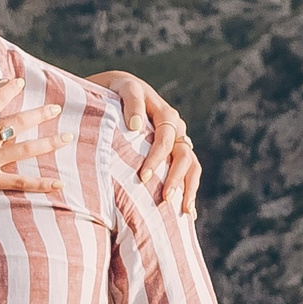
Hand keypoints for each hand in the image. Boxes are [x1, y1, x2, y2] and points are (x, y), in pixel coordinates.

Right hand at [0, 77, 62, 203]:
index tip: (20, 82)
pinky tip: (58, 184)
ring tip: (67, 138)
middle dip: (39, 114)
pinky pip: (19, 183)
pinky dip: (40, 184)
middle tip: (56, 108)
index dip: (9, 90)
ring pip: (25, 150)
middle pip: (19, 124)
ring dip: (48, 143)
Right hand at [92, 71, 200, 215]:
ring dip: (157, 155)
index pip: (191, 167)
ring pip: (166, 132)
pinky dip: (135, 114)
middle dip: (175, 179)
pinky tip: (131, 127)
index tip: (186, 214)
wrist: (110, 89)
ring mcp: (155, 104)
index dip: (190, 189)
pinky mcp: (134, 89)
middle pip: (183, 154)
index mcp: (178, 140)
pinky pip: (136, 101)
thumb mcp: (136, 152)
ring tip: (144, 175)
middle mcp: (173, 123)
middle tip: (164, 199)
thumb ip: (149, 172)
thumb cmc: (122, 129)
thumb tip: (156, 211)